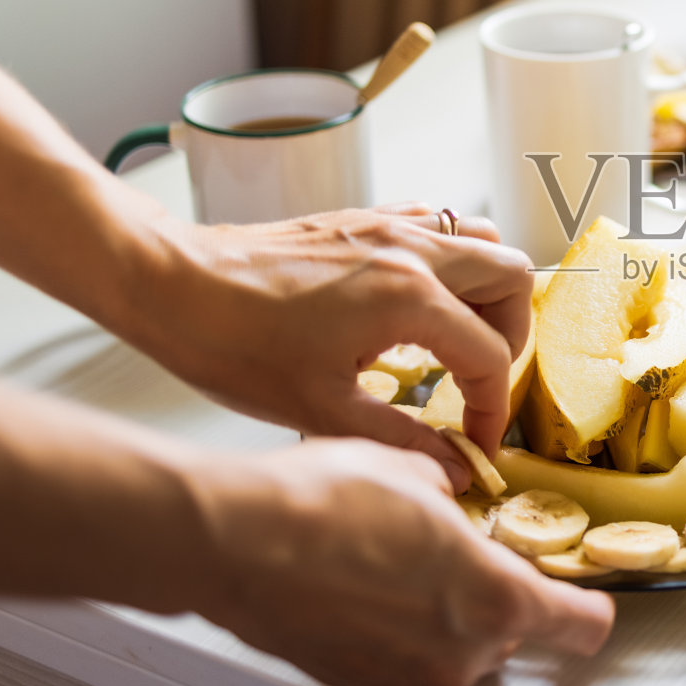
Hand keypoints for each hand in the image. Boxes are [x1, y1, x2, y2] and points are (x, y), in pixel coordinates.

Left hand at [128, 202, 530, 479]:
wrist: (173, 284)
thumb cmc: (234, 344)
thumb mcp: (321, 410)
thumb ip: (401, 439)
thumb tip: (454, 467)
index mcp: (410, 299)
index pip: (490, 355)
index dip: (491, 408)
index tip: (475, 441)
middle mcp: (411, 251)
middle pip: (512, 277)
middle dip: (511, 334)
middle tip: (479, 379)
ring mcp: (388, 226)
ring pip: (481, 240)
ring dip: (487, 289)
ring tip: (458, 337)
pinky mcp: (364, 218)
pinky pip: (437, 226)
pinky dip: (449, 261)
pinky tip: (417, 302)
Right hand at [191, 439, 613, 685]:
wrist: (233, 539)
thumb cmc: (321, 502)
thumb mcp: (413, 472)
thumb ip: (450, 495)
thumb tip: (444, 496)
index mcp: (494, 598)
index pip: (578, 625)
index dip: (588, 609)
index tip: (590, 599)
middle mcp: (456, 651)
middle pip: (507, 632)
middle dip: (493, 594)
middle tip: (460, 548)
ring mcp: (403, 672)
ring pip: (449, 644)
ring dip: (437, 609)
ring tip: (394, 555)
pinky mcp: (356, 677)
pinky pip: (396, 652)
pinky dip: (390, 624)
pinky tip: (359, 578)